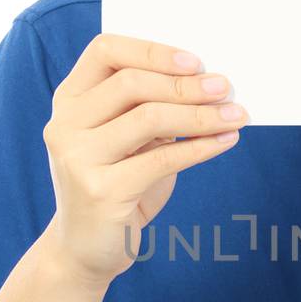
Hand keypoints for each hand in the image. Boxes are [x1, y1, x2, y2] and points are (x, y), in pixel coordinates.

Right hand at [42, 34, 247, 286]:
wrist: (85, 250)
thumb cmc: (117, 185)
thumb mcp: (129, 141)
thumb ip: (151, 109)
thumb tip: (210, 84)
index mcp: (69, 101)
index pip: (105, 51)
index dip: (152, 50)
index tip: (195, 61)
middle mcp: (65, 124)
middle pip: (131, 83)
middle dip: (185, 85)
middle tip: (225, 88)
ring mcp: (77, 158)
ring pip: (148, 118)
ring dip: (200, 115)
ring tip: (235, 115)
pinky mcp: (100, 191)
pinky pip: (162, 159)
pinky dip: (200, 147)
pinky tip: (225, 142)